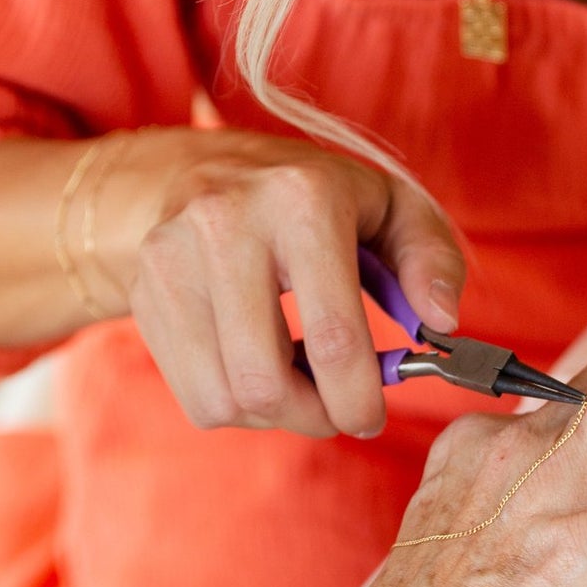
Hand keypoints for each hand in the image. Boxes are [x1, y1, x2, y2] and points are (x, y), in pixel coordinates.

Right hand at [101, 128, 465, 438]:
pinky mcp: (144, 292)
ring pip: (225, 398)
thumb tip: (442, 321)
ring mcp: (172, 257)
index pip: (331, 334)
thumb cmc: (319, 200)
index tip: (370, 416)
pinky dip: (235, 404)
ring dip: (273, 415)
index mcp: (302, 200)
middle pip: (264, 380)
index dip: (357, 397)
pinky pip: (193, 396)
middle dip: (313, 416)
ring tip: (298, 380)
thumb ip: (432, 260)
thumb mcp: (392, 208)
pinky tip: (256, 366)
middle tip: (336, 409)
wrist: (209, 169)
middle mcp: (226, 222)